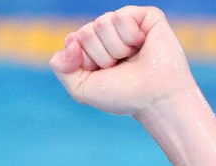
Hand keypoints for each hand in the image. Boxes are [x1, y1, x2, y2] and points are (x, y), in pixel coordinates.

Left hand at [50, 6, 196, 116]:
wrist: (154, 98)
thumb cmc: (122, 95)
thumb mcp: (81, 88)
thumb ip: (61, 67)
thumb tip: (70, 39)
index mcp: (93, 48)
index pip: (73, 40)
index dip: (84, 61)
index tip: (102, 74)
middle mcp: (109, 34)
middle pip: (85, 31)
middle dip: (100, 55)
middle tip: (120, 66)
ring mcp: (127, 23)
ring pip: (102, 22)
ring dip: (116, 48)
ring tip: (132, 58)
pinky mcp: (146, 16)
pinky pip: (121, 17)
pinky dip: (130, 36)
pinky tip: (142, 45)